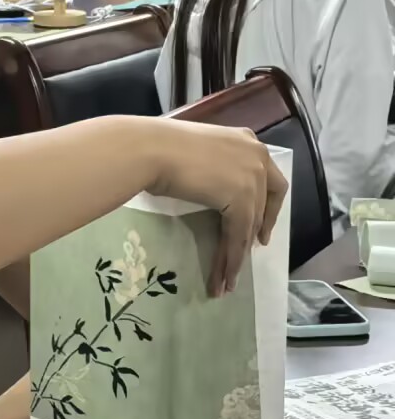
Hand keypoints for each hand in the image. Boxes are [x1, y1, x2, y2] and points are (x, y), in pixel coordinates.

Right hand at [147, 121, 287, 296]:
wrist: (150, 149)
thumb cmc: (158, 146)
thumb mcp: (196, 152)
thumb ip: (213, 165)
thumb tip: (211, 187)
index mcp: (246, 139)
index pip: (268, 178)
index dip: (268, 205)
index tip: (261, 225)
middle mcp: (256, 156)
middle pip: (266, 202)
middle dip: (259, 229)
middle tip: (252, 248)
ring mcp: (252, 178)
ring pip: (250, 225)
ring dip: (239, 254)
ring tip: (229, 278)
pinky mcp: (241, 201)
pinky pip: (238, 236)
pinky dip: (231, 258)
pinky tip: (224, 275)